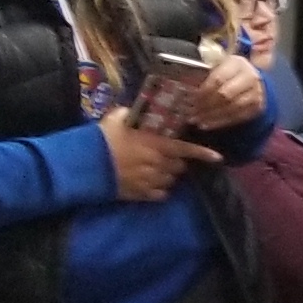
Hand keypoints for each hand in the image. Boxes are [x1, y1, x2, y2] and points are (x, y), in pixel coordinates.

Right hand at [100, 109, 220, 201]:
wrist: (84, 163)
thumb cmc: (102, 137)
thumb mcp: (118, 118)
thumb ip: (135, 113)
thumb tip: (142, 107)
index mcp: (155, 144)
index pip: (186, 149)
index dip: (203, 153)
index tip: (218, 158)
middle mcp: (157, 163)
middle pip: (179, 166)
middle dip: (176, 162)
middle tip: (164, 156)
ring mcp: (150, 181)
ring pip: (171, 181)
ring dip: (167, 176)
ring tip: (153, 169)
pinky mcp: (140, 194)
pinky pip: (160, 195)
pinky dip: (158, 190)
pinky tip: (149, 183)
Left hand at [190, 47, 266, 129]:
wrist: (254, 80)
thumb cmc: (230, 72)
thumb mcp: (219, 65)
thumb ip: (205, 72)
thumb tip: (185, 84)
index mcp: (237, 63)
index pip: (218, 79)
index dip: (203, 90)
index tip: (190, 98)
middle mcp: (249, 77)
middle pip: (225, 94)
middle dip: (206, 105)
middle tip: (191, 111)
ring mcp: (255, 94)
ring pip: (231, 108)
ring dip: (211, 116)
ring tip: (196, 120)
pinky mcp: (256, 108)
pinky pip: (236, 118)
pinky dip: (220, 122)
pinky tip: (206, 125)